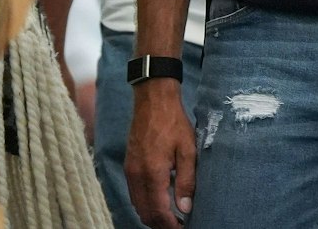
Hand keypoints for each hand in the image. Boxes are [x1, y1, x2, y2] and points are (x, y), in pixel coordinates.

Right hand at [125, 80, 195, 228]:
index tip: (183, 228)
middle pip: (144, 213)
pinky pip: (134, 193)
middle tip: (178, 225)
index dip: (170, 225)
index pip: (158, 211)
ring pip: (137, 204)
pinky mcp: (129, 165)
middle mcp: (137, 175)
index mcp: (152, 173)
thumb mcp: (188, 150)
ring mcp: (130, 170)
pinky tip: (160, 199)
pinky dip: (145, 202)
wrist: (153, 100)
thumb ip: (186, 181)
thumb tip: (186, 208)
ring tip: (171, 216)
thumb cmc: (174, 122)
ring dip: (152, 215)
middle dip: (160, 224)